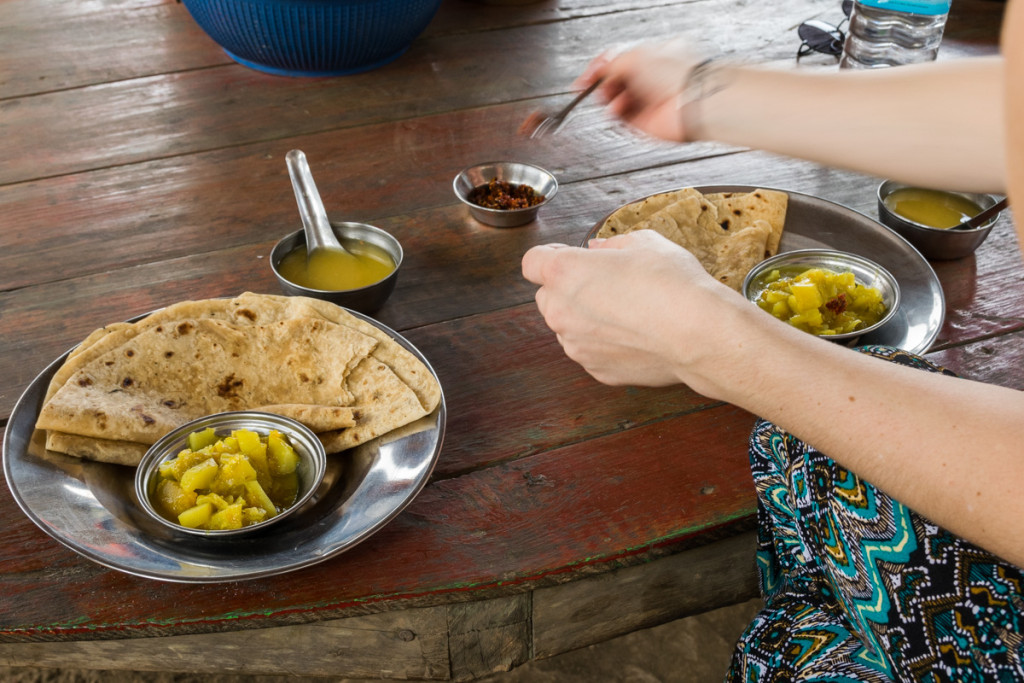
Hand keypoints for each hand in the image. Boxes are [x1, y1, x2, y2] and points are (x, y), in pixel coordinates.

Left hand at [521, 230, 751, 390]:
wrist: (700, 335)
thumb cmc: (673, 283)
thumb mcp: (646, 243)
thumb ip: (611, 246)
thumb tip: (596, 250)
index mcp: (564, 273)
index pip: (531, 263)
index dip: (550, 257)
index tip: (571, 257)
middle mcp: (560, 311)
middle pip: (547, 296)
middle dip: (567, 289)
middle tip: (605, 284)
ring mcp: (576, 346)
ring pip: (566, 327)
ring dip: (584, 318)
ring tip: (625, 312)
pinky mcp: (595, 370)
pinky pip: (589, 351)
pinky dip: (603, 343)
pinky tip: (635, 335)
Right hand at [576, 39, 703, 141]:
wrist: (692, 101)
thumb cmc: (674, 74)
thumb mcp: (634, 57)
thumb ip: (611, 63)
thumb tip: (596, 72)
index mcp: (651, 57)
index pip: (619, 61)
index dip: (599, 68)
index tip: (584, 78)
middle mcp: (650, 80)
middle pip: (615, 82)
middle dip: (602, 85)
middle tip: (596, 88)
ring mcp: (648, 101)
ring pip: (616, 101)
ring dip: (608, 100)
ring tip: (608, 100)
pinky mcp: (646, 122)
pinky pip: (622, 119)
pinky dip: (615, 116)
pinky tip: (615, 111)